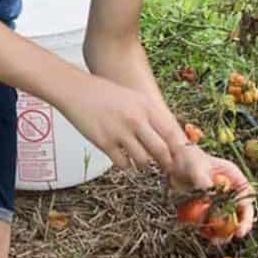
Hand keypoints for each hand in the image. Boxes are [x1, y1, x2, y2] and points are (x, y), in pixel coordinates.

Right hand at [58, 73, 173, 173]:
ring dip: (144, 164)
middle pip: (161, 151)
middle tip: (166, 167)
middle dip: (166, 163)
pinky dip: (125, 165)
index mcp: (146, 106)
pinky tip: (122, 158)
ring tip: (140, 160)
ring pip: (143, 161)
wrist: (76, 90)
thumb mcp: (134, 98)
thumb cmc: (105, 94)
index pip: (172, 133)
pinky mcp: (105, 143)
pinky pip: (123, 164)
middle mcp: (136, 119)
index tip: (181, 157)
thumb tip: (168, 136)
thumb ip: (151, 115)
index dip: (179, 149)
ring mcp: (120, 132)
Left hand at [169, 146, 255, 240]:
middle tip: (235, 235)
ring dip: (224, 232)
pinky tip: (205, 235)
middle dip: (240, 226)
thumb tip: (209, 199)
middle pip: (241, 212)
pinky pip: (213, 222)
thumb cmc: (189, 159)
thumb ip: (204, 183)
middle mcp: (230, 191)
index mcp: (234, 178)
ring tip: (217, 241)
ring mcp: (219, 200)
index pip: (247, 197)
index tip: (241, 226)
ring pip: (227, 220)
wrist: (174, 161)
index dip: (246, 213)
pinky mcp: (208, 208)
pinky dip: (210, 230)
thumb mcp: (198, 168)